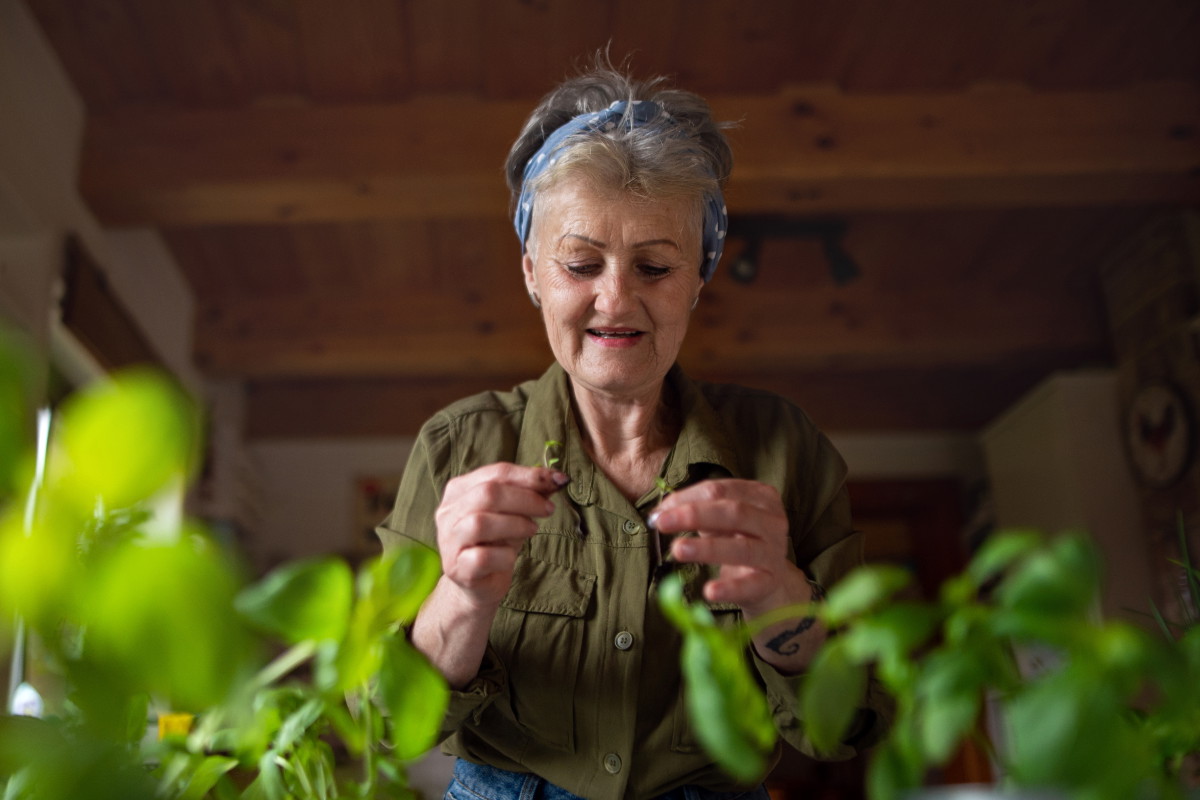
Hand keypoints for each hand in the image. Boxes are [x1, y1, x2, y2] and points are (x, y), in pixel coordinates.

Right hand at [435, 463, 567, 610]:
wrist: (479, 583)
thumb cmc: (496, 542)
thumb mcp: (514, 513)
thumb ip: (531, 493)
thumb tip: (556, 478)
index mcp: (459, 490)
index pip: (496, 472)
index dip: (530, 475)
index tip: (559, 480)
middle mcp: (448, 512)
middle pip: (487, 493)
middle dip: (525, 498)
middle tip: (548, 509)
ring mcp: (449, 541)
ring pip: (480, 523)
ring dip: (516, 524)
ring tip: (532, 530)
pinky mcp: (456, 568)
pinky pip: (482, 557)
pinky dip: (505, 555)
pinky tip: (511, 557)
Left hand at [650, 479, 808, 616]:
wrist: (766, 579)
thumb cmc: (737, 540)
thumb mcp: (718, 520)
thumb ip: (693, 510)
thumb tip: (659, 513)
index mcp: (762, 497)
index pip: (721, 490)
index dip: (688, 498)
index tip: (659, 511)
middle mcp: (773, 522)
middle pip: (734, 512)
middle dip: (694, 515)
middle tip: (662, 523)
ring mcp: (774, 552)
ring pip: (742, 548)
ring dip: (707, 548)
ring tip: (678, 550)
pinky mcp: (771, 582)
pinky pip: (750, 585)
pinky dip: (729, 589)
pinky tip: (709, 591)